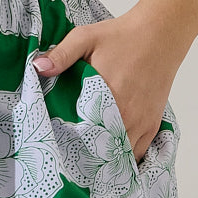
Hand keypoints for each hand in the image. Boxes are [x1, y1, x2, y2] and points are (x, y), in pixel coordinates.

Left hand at [31, 11, 184, 162]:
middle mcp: (126, 115)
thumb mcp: (86, 37)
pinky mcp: (153, 123)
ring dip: (105, 160)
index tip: (56, 149)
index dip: (70, 144)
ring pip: (121, 156)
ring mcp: (141, 122)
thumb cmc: (121, 36)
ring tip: (87, 163)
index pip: (84, 134)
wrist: (159, 34)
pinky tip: (111, 157)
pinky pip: (139, 152)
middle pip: (103, 151)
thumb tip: (38, 68)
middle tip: (69, 161)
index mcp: (107, 97)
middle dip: (85, 158)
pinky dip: (125, 157)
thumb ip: (61, 55)